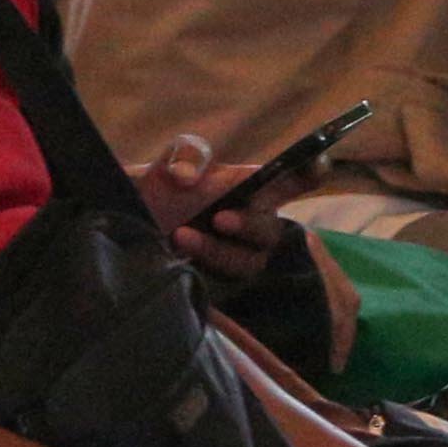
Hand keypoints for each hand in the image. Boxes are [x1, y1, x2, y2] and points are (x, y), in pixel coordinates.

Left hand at [134, 130, 294, 283]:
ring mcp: (240, 257)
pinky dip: (205, 275)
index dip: (310, 173)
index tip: (319, 165)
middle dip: (249, 225)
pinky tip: (182, 266)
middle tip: (220, 219)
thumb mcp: (165, 169)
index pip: (292, 180)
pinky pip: (228, 289)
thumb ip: (183, 157)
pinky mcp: (222, 288)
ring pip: (248, 261)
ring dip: (218, 251)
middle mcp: (253, 225)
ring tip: (181, 237)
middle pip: (269, 229)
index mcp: (251, 190)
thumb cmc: (157, 196)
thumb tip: (186, 176)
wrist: (128, 235)